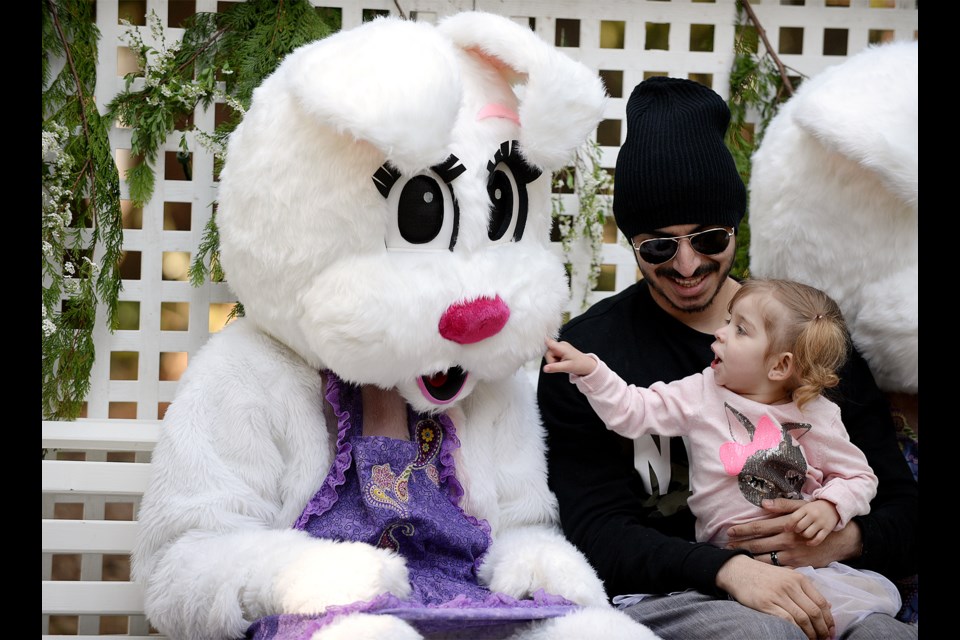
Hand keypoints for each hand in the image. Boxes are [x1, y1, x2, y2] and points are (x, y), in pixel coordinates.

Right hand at [542, 339, 596, 376]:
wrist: (587, 365)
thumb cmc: (579, 365)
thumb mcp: (567, 368)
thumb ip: (555, 367)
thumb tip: (544, 369)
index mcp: (562, 347)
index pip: (548, 342)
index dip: (541, 341)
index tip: (534, 338)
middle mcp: (560, 345)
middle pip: (548, 352)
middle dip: (551, 361)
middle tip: (561, 365)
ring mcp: (560, 347)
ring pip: (550, 355)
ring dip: (554, 361)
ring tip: (563, 364)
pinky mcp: (560, 350)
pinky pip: (553, 355)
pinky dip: (556, 361)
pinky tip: (562, 362)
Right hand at [716, 555, 834, 639]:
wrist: (738, 570)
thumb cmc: (763, 576)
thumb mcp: (787, 576)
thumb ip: (806, 589)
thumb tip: (828, 605)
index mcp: (799, 578)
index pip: (822, 603)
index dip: (829, 620)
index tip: (830, 631)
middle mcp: (790, 585)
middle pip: (814, 613)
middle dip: (822, 630)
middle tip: (823, 639)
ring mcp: (778, 594)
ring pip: (803, 618)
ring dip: (810, 634)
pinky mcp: (766, 603)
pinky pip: (787, 621)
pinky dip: (796, 631)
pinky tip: (797, 636)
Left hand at [726, 499, 862, 567]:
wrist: (841, 539)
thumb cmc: (818, 519)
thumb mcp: (801, 507)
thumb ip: (782, 505)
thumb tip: (762, 503)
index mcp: (786, 524)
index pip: (758, 527)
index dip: (742, 530)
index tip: (728, 531)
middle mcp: (787, 540)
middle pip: (758, 544)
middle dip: (740, 545)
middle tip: (725, 547)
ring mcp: (793, 554)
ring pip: (765, 558)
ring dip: (749, 558)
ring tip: (735, 558)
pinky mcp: (799, 565)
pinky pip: (778, 569)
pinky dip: (766, 569)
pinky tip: (755, 569)